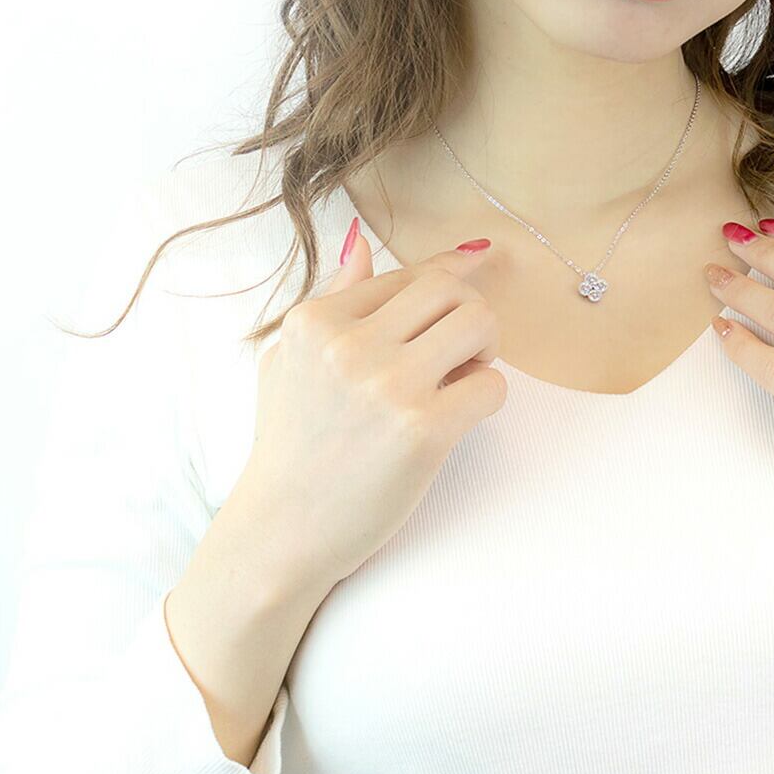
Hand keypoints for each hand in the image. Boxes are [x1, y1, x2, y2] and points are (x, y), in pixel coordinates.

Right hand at [239, 226, 506, 590]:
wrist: (281, 532)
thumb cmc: (289, 446)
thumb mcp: (288, 360)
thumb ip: (330, 300)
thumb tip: (360, 242)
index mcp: (315, 321)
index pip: (408, 274)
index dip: (450, 274)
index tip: (473, 269)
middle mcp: (349, 345)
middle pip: (449, 289)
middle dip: (469, 313)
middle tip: (463, 350)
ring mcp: (386, 386)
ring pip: (479, 323)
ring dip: (486, 349)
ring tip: (464, 377)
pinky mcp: (422, 430)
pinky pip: (492, 386)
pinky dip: (488, 397)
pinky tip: (461, 415)